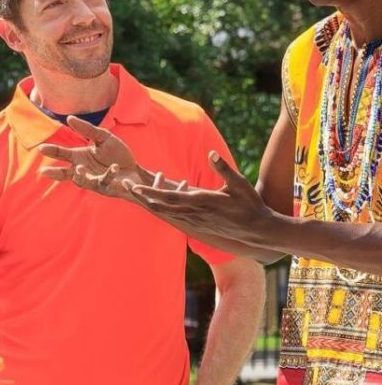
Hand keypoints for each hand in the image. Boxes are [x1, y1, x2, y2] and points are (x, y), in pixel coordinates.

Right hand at [39, 116, 140, 197]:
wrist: (135, 170)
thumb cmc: (117, 154)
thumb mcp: (103, 137)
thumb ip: (87, 129)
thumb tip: (69, 118)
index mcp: (81, 158)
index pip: (62, 154)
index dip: (52, 151)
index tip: (41, 148)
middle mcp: (84, 171)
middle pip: (66, 173)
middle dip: (55, 173)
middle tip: (44, 172)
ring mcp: (94, 181)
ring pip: (83, 182)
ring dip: (81, 176)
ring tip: (79, 168)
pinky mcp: (108, 188)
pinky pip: (106, 182)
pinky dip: (110, 175)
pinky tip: (114, 167)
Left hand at [125, 151, 269, 242]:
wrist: (258, 231)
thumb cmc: (250, 205)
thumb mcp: (239, 184)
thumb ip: (223, 168)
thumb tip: (211, 153)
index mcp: (202, 201)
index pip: (170, 197)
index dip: (150, 192)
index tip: (135, 187)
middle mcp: (195, 214)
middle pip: (162, 206)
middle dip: (143, 197)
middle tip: (126, 187)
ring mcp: (196, 222)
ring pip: (166, 213)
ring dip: (150, 203)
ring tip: (135, 194)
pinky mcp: (198, 226)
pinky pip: (175, 218)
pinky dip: (163, 211)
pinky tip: (155, 206)